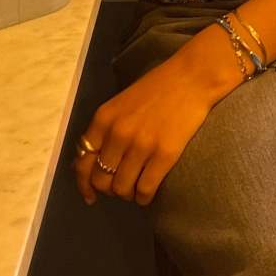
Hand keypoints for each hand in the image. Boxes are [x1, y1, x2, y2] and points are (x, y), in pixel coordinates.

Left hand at [74, 28, 240, 207]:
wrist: (192, 78)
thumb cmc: (157, 88)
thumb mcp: (121, 104)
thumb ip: (106, 130)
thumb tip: (90, 161)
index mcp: (104, 119)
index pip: (83, 162)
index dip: (84, 184)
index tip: (90, 195)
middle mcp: (118, 134)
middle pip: (101, 180)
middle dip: (109, 189)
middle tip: (121, 186)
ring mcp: (140, 146)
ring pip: (121, 188)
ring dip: (127, 194)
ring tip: (136, 189)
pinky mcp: (164, 155)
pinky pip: (145, 189)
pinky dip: (143, 198)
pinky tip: (147, 194)